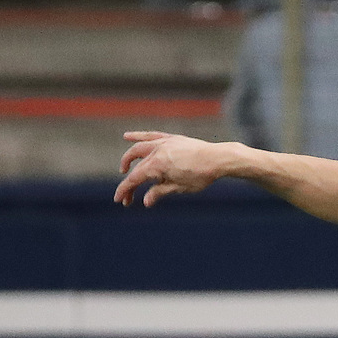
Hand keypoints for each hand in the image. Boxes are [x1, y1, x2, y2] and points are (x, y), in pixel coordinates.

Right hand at [113, 130, 234, 206]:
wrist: (218, 159)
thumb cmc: (201, 175)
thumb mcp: (179, 188)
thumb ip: (160, 192)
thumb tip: (146, 201)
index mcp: (157, 165)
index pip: (135, 179)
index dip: (125, 190)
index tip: (120, 200)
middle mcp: (157, 151)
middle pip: (135, 166)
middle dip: (128, 181)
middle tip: (128, 194)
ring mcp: (163, 143)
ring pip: (139, 148)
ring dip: (129, 158)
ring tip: (124, 168)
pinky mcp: (171, 139)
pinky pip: (151, 136)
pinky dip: (138, 136)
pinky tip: (127, 136)